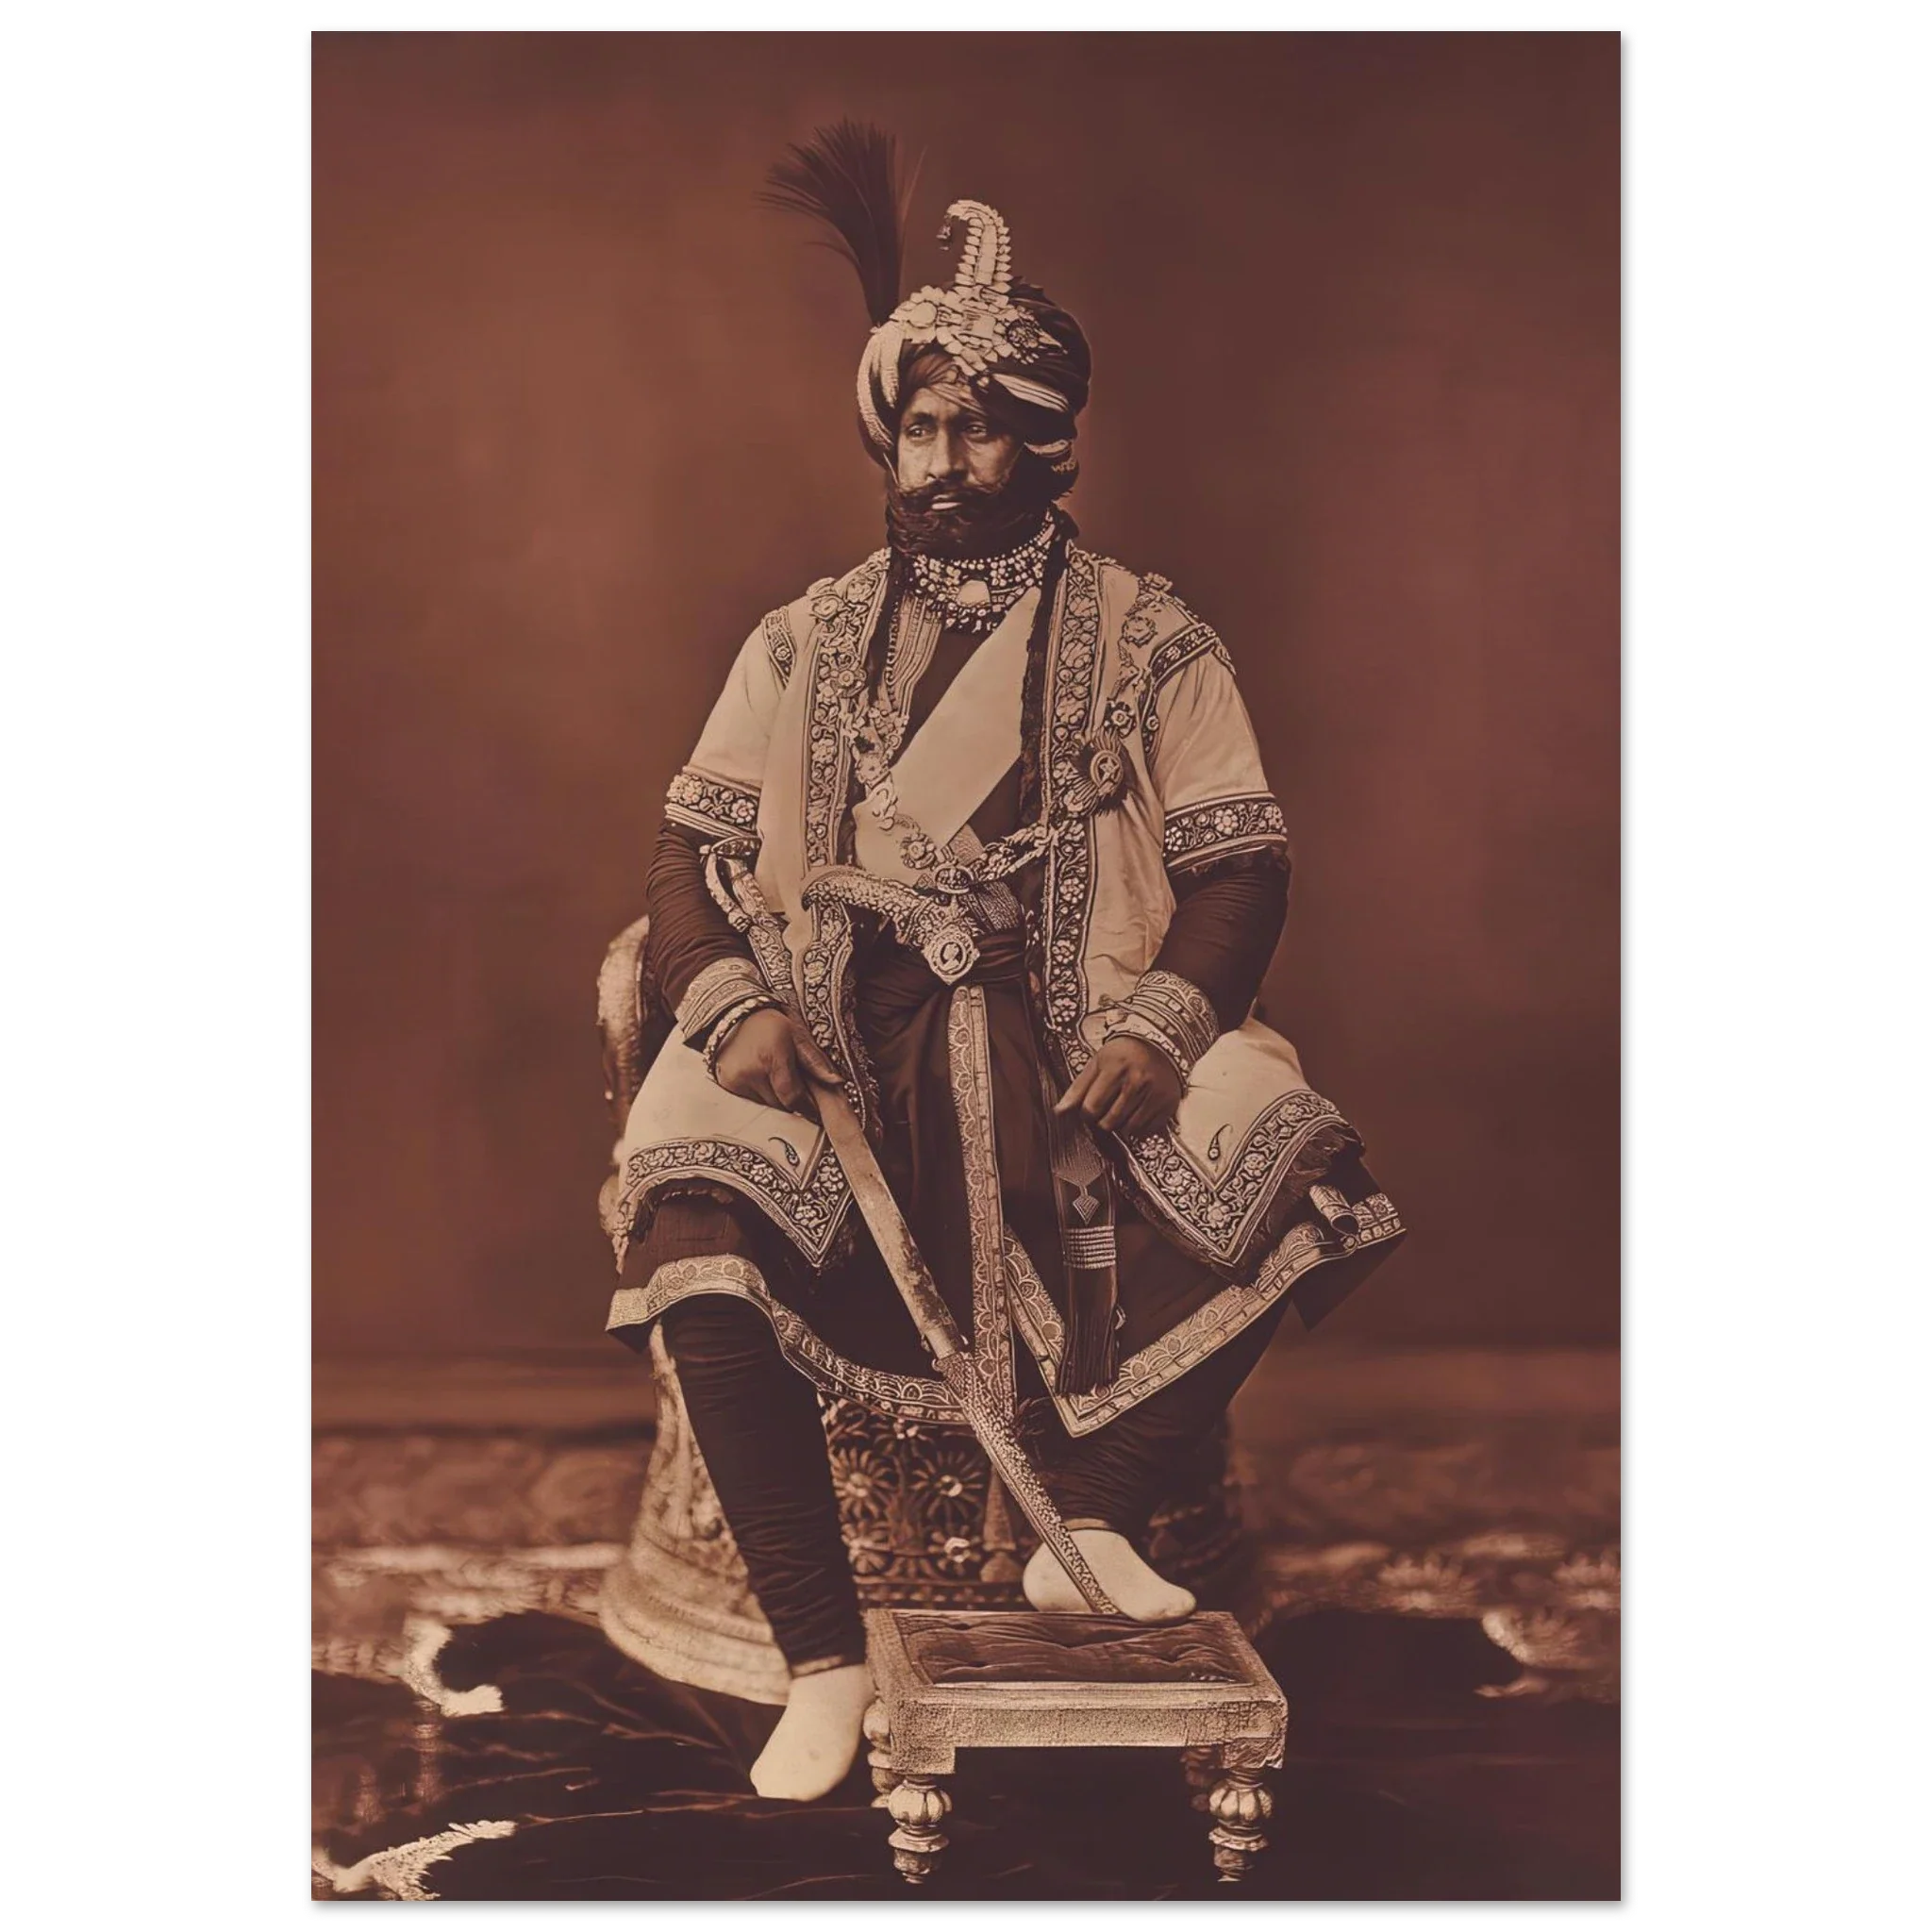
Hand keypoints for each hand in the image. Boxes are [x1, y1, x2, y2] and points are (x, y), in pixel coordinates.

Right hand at [712, 1008, 842, 1115]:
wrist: (733, 1015)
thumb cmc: (768, 1024)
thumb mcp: (796, 1035)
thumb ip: (814, 1061)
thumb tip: (836, 1082)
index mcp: (772, 1057)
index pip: (793, 1097)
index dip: (807, 1107)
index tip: (815, 1109)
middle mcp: (752, 1072)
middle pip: (781, 1105)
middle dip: (792, 1099)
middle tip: (795, 1083)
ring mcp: (737, 1080)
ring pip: (766, 1105)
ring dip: (776, 1098)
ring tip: (775, 1076)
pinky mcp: (727, 1085)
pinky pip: (751, 1101)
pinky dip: (760, 1094)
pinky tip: (761, 1077)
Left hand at [1055, 1036, 1183, 1137]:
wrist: (1159, 1044)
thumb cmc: (1123, 1054)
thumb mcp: (1097, 1063)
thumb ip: (1077, 1088)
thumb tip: (1058, 1112)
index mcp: (1115, 1069)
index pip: (1091, 1107)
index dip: (1087, 1113)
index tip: (1091, 1108)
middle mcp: (1137, 1082)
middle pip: (1109, 1122)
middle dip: (1102, 1121)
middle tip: (1106, 1111)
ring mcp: (1154, 1095)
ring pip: (1127, 1129)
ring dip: (1120, 1126)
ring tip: (1121, 1111)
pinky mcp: (1167, 1105)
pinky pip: (1146, 1131)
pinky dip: (1138, 1128)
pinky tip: (1136, 1113)